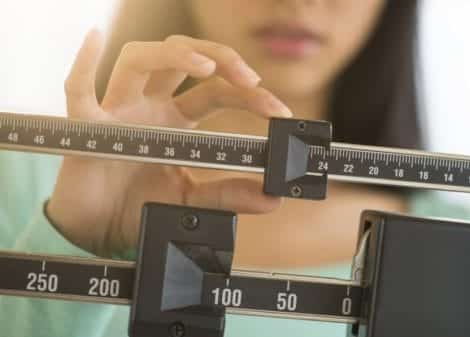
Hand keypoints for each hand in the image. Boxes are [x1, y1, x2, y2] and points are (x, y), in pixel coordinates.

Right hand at [47, 29, 290, 255]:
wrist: (100, 231)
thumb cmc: (139, 205)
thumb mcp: (193, 199)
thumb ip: (229, 195)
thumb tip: (272, 198)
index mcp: (176, 119)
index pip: (217, 91)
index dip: (250, 96)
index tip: (280, 112)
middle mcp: (149, 106)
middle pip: (183, 60)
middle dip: (221, 60)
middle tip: (252, 80)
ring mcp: (118, 111)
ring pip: (139, 59)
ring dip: (174, 56)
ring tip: (207, 68)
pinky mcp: (87, 128)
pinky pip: (78, 90)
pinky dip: (83, 64)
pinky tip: (94, 38)